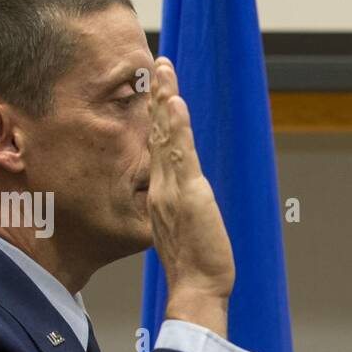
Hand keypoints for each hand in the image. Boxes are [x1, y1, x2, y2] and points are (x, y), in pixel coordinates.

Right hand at [147, 57, 234, 335]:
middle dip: (157, 96)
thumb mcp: (184, 231)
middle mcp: (160, 187)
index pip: (156, 147)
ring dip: (164, 100)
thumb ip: (182, 210)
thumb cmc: (194, 267)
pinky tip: (174, 103)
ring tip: (163, 69)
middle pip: (156, 132)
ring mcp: (171, 189)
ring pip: (165, 136)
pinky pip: (179, 155)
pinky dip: (176, 128)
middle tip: (158, 63)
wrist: (195, 288)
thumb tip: (187, 201)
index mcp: (158, 194)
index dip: (155, 117)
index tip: (157, 91)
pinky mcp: (187, 195)